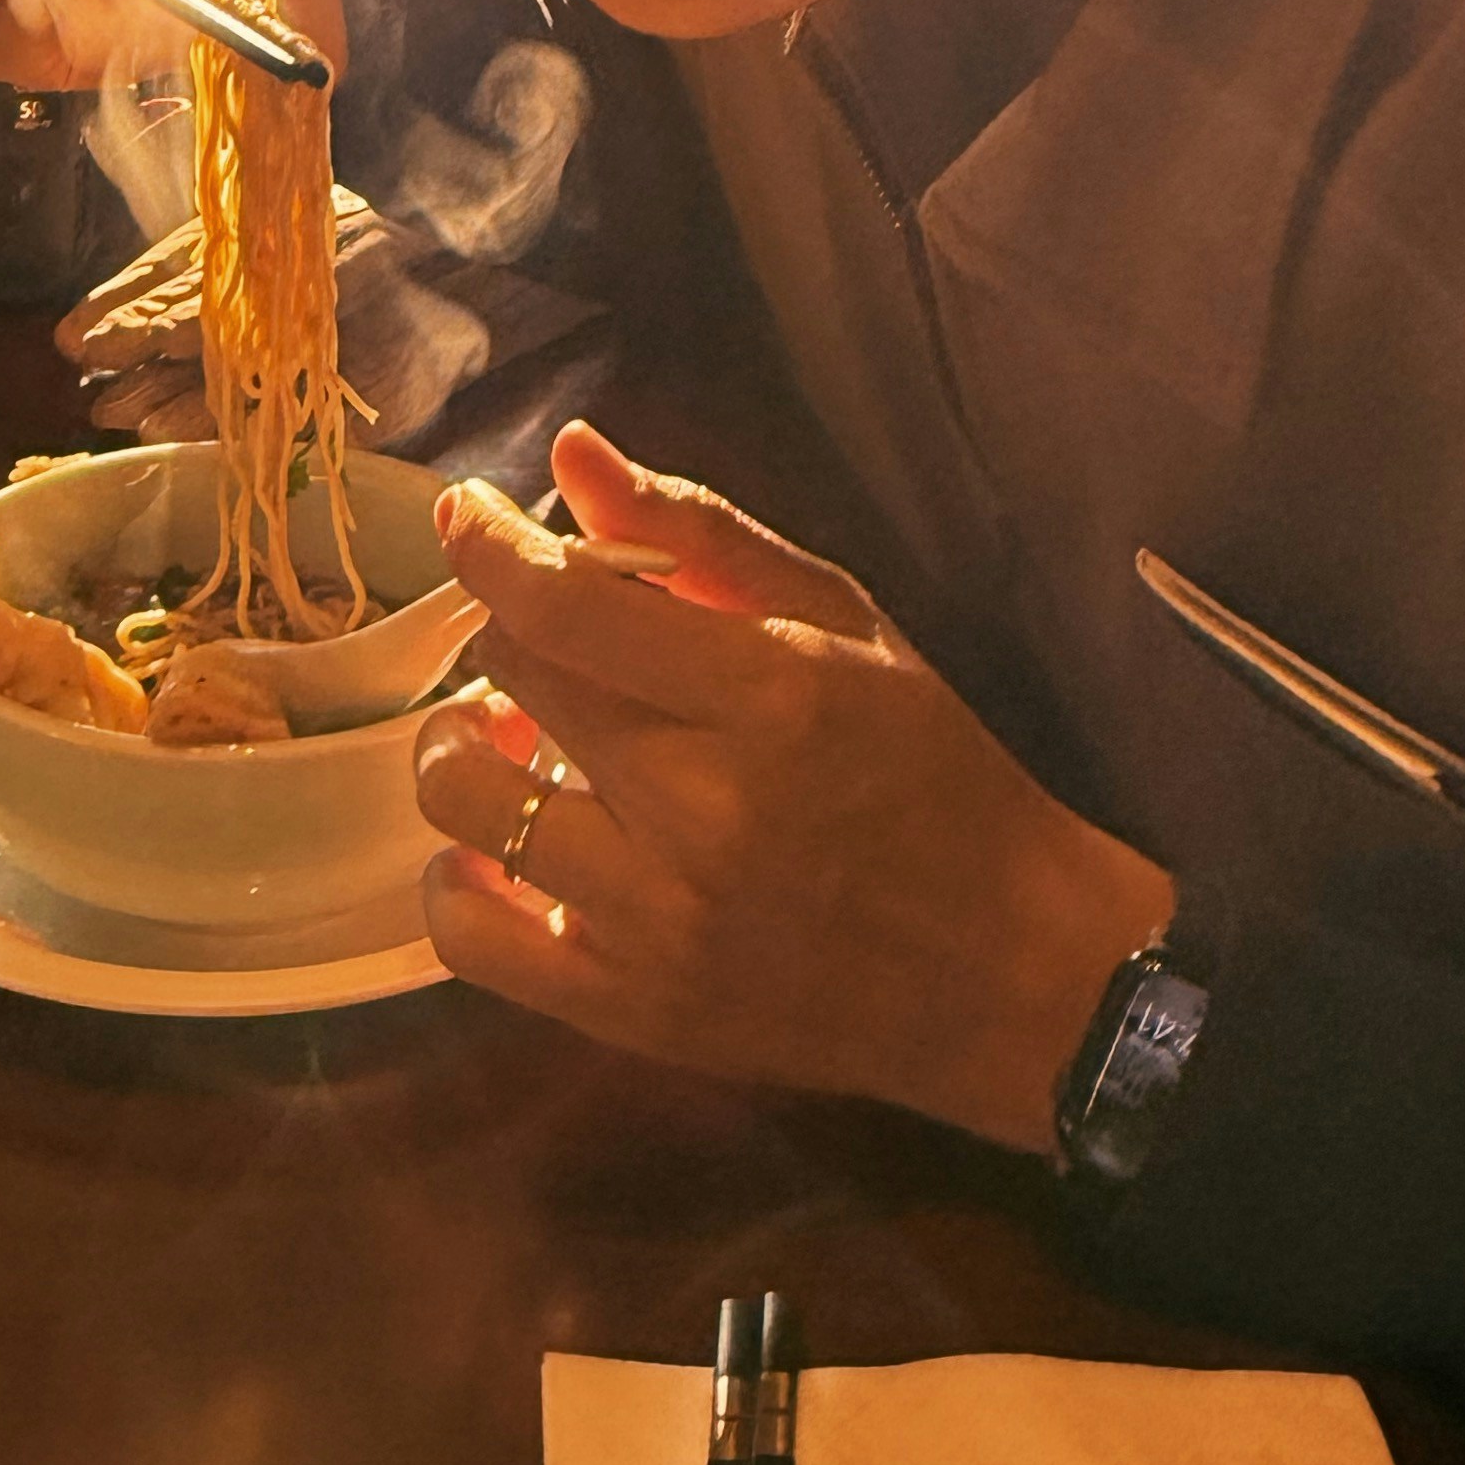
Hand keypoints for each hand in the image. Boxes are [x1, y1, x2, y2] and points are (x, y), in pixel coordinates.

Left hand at [412, 422, 1174, 1152]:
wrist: (1007, 968)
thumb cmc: (932, 773)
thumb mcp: (847, 624)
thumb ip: (703, 535)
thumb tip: (571, 453)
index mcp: (768, 696)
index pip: (563, 604)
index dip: (491, 546)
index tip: (471, 515)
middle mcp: (702, 809)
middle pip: (512, 680)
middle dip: (508, 636)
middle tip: (546, 640)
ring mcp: (660, 921)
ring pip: (467, 802)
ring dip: (466, 747)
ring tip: (513, 739)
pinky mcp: (634, 1010)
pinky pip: (470, 940)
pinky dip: (457, 882)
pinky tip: (502, 848)